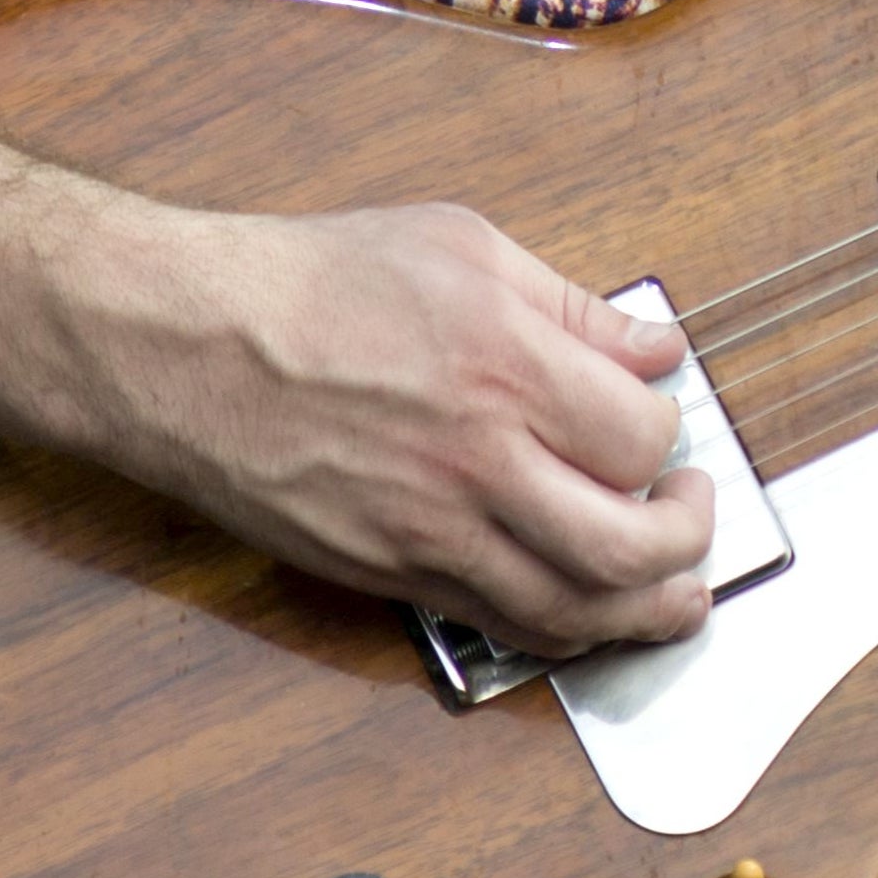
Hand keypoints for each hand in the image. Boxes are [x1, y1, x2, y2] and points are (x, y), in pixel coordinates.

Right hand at [112, 202, 719, 655]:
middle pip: (629, 545)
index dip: (670, 434)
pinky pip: (499, 625)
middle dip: (688, 538)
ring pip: (572, 611)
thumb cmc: (307, 284)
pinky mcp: (387, 573)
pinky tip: (588, 609)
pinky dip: (563, 631)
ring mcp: (429, 529)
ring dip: (645, 610)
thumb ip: (570, 307)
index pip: (642, 436)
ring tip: (676, 589)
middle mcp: (477, 460)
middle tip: (694, 509)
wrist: (183, 347)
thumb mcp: (460, 246)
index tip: (662, 417)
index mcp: (505, 366)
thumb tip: (652, 349)